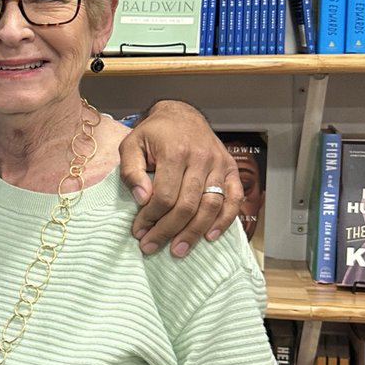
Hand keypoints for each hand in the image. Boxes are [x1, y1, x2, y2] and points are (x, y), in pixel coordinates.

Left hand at [119, 101, 240, 255]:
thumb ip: (131, 171)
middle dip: (168, 230)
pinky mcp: (230, 169)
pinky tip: (210, 236)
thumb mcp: (131, 145)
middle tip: (152, 246)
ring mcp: (219, 164)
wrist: (181, 115)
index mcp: (175, 151)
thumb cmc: (153, 134)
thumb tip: (142, 198)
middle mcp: (201, 158)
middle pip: (187, 205)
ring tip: (178, 249)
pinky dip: (225, 220)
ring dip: (194, 232)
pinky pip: (234, 199)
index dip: (150, 217)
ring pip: (211, 205)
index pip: (164, 195)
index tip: (138, 231)